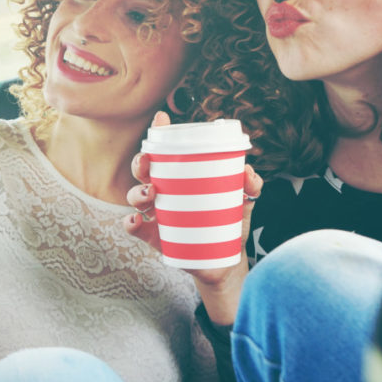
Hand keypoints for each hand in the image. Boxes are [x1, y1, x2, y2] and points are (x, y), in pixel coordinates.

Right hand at [124, 111, 262, 322]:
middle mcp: (164, 192)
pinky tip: (136, 220)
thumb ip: (250, 186)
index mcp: (181, 176)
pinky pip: (135, 228)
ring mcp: (157, 214)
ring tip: (151, 194)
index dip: (159, 133)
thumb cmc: (229, 224)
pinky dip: (130, 223)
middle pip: (143, 171)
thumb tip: (247, 171)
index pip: (166, 151)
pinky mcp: (154, 237)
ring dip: (137, 192)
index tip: (161, 119)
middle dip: (140, 163)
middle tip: (147, 162)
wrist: (225, 262)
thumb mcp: (243, 202)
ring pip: (135, 197)